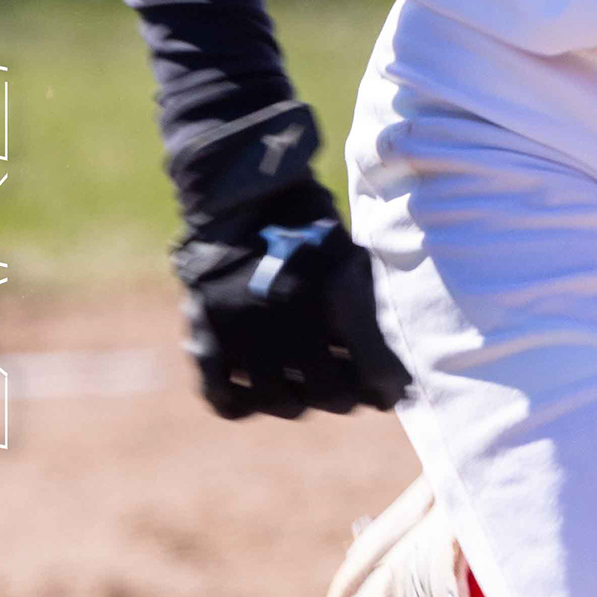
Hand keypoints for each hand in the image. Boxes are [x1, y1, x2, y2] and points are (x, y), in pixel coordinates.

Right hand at [170, 181, 410, 422]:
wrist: (243, 192)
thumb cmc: (311, 224)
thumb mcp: (353, 258)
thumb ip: (369, 313)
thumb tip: (390, 370)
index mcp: (334, 295)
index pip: (374, 373)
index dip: (388, 388)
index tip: (389, 390)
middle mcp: (288, 321)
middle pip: (331, 396)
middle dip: (348, 394)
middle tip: (350, 387)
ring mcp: (242, 333)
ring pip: (283, 404)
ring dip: (301, 398)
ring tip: (307, 384)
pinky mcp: (205, 337)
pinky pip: (227, 400)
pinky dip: (247, 402)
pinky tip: (261, 388)